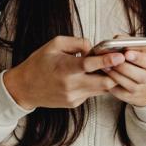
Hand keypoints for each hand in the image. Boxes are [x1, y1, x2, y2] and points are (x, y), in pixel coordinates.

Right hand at [3, 35, 124, 109]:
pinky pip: (92, 93)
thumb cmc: (39, 63)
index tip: (120, 56)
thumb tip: (94, 48)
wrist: (24, 88)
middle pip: (104, 82)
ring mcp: (74, 97)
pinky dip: (96, 84)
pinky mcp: (75, 103)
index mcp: (65, 68)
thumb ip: (77, 43)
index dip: (107, 61)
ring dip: (107, 78)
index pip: (89, 65)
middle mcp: (71, 85)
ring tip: (107, 67)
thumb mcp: (55, 44)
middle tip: (121, 62)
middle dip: (116, 73)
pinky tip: (89, 76)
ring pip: (102, 89)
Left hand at [102, 33, 145, 106]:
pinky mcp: (129, 97)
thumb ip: (131, 43)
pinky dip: (111, 85)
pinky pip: (119, 92)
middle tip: (110, 59)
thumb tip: (116, 39)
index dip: (136, 57)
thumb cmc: (143, 64)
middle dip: (121, 66)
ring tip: (105, 66)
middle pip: (134, 73)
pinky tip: (105, 77)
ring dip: (114, 74)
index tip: (126, 53)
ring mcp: (138, 89)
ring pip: (125, 83)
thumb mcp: (143, 52)